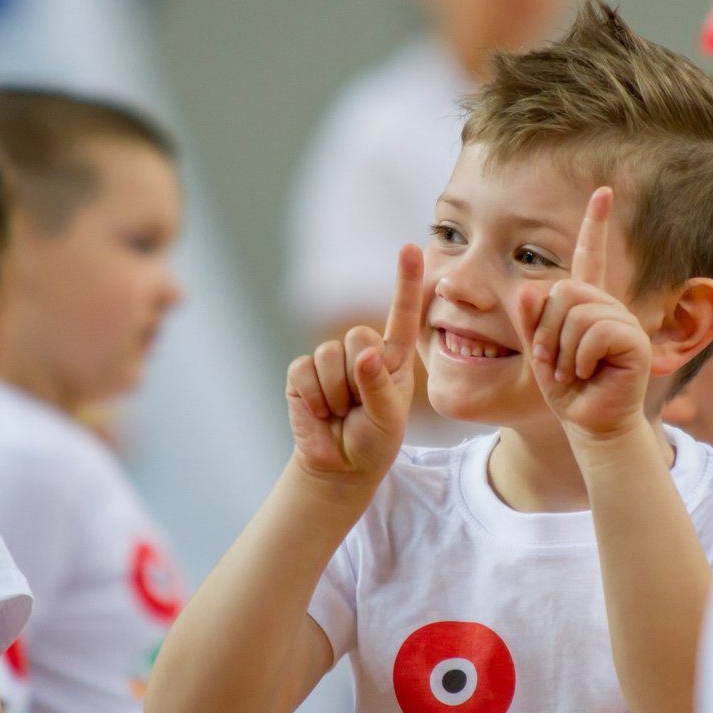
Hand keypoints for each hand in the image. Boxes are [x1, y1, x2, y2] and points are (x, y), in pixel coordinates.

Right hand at [286, 245, 423, 484]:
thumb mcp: (389, 418)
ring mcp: (330, 359)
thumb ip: (380, 385)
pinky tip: (321, 412)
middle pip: (359, 334)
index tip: (411, 247)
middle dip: (359, 375)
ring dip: (336, 393)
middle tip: (359, 406)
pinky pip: (304, 371)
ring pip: (330, 355)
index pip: (403, 314)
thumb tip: (364, 354)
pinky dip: (313, 398)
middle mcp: (363, 350)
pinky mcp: (301, 373)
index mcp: (394, 357)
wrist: (340, 465)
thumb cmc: (374, 440)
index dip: (406, 281)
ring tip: (341, 411)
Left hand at [518, 188, 651, 439]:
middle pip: (564, 290)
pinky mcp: (633, 340)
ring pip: (576, 313)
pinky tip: (589, 374)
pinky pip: (594, 332)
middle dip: (547, 331)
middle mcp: (608, 305)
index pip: (589, 256)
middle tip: (552, 363)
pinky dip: (581, 358)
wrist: (590, 424)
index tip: (604, 192)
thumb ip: (532, 320)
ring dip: (562, 350)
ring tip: (572, 372)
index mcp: (587, 303)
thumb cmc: (568, 390)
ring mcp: (623, 321)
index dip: (596, 224)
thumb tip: (530, 289)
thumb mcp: (540, 351)